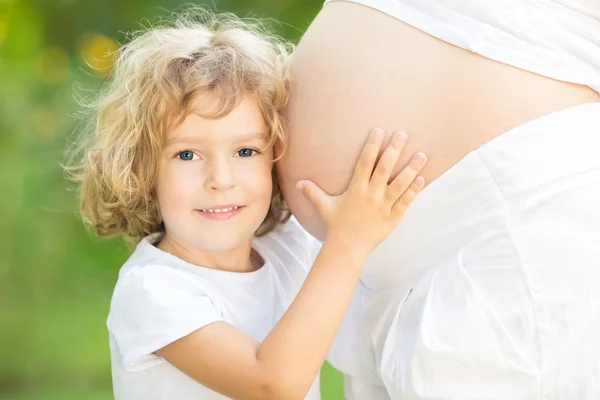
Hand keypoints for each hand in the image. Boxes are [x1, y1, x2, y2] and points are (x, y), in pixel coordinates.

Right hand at [296, 128, 425, 254]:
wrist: (348, 248)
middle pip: (384, 169)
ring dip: (412, 169)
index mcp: (356, 189)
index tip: (379, 131)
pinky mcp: (393, 217)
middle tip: (403, 134)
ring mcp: (383, 206)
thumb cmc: (336, 225)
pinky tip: (422, 178)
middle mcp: (371, 195)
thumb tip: (297, 183)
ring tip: (422, 155)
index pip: (365, 163)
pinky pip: (406, 202)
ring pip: (400, 184)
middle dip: (394, 150)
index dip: (372, 146)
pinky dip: (414, 190)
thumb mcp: (323, 206)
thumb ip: (312, 192)